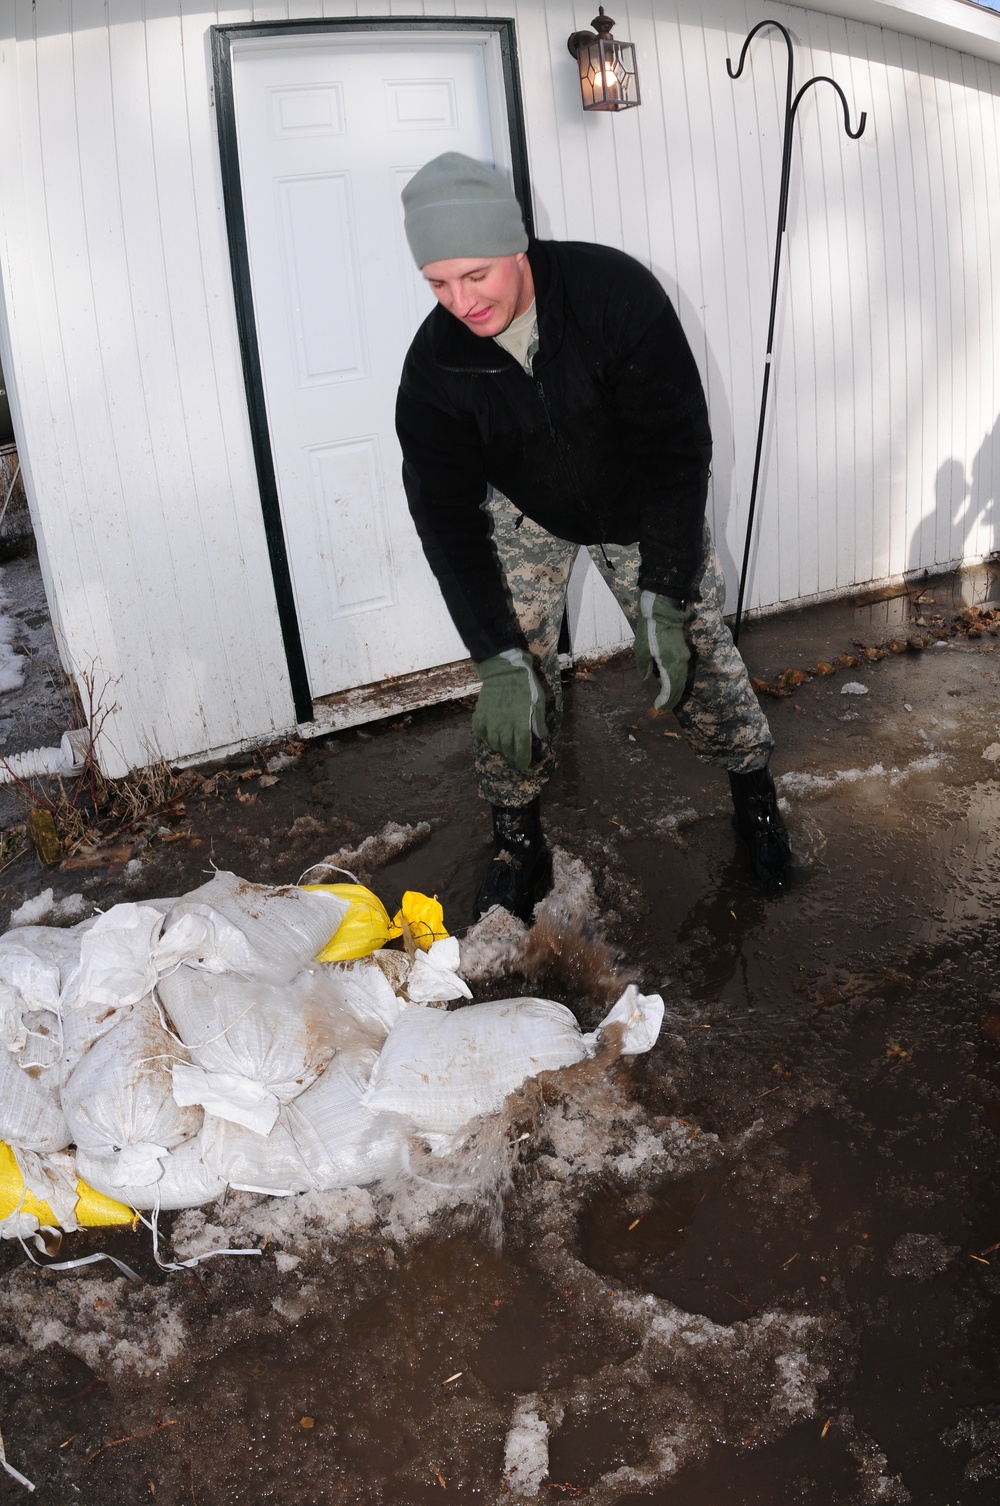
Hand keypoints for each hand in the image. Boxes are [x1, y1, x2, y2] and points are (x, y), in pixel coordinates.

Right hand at [472, 648, 545, 769]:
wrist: (504, 670)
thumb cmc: (525, 685)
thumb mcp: (539, 702)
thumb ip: (539, 721)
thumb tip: (541, 736)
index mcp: (520, 724)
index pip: (522, 749)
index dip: (523, 760)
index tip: (525, 767)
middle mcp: (503, 726)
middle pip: (507, 749)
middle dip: (513, 756)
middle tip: (516, 757)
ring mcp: (490, 722)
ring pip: (494, 743)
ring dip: (501, 747)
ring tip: (505, 747)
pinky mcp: (480, 716)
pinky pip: (480, 733)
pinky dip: (485, 737)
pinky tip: (490, 735)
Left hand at [634, 591, 689, 710]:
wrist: (663, 611)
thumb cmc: (649, 629)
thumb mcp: (641, 649)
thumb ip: (644, 666)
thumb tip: (647, 677)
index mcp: (669, 663)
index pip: (670, 688)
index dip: (666, 700)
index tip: (659, 707)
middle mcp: (679, 662)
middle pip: (678, 686)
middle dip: (671, 699)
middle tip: (663, 708)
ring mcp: (683, 657)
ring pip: (681, 679)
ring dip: (675, 691)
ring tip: (667, 701)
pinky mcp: (683, 652)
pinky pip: (681, 671)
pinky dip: (677, 682)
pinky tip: (671, 686)